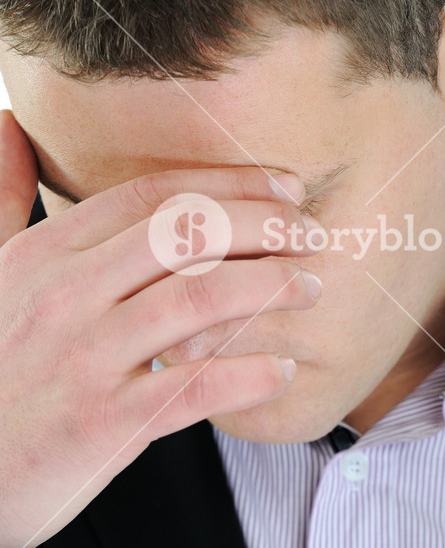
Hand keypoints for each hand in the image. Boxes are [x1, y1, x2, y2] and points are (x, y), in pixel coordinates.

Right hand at [0, 110, 320, 547]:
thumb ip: (2, 197)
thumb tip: (9, 124)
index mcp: (47, 253)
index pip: (154, 195)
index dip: (231, 183)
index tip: (284, 185)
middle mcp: (67, 294)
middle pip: (186, 233)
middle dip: (265, 224)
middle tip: (312, 234)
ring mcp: (86, 357)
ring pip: (198, 299)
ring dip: (269, 286)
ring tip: (311, 289)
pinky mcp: (104, 423)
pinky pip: (192, 388)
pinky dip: (246, 376)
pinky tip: (280, 370)